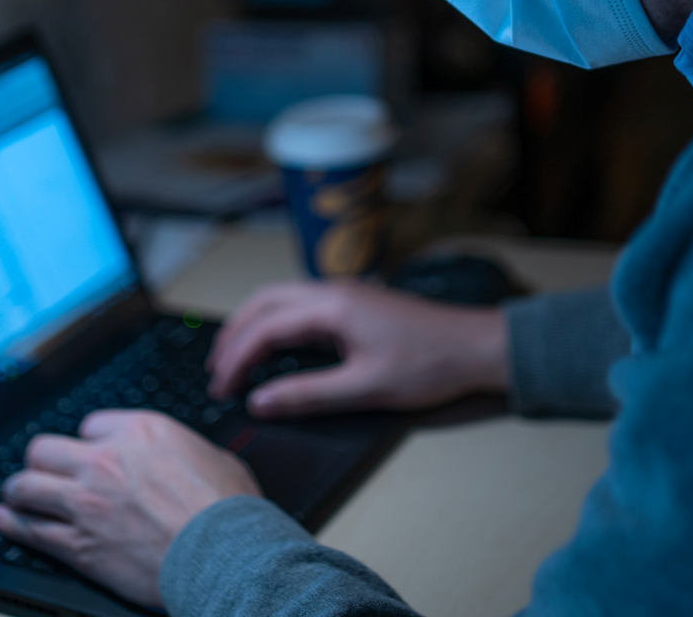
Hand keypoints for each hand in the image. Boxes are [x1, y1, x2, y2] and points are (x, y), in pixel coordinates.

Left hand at [0, 409, 260, 606]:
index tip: (89, 454)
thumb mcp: (213, 457)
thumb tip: (182, 456)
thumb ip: (182, 450)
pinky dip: (10, 523)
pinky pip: (29, 529)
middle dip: (43, 460)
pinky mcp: (77, 544)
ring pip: (26, 485)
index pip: (90, 426)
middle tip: (44, 470)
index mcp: (139, 432)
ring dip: (19, 489)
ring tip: (16, 493)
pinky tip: (1, 518)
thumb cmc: (228, 512)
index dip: (89, 442)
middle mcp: (104, 461)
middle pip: (45, 449)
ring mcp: (85, 503)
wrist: (224, 556)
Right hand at [206, 279, 509, 418]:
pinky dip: (275, 323)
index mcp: (331, 307)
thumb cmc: (430, 364)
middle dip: (234, 334)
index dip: (235, 359)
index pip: (264, 328)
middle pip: (263, 302)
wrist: (476, 347)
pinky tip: (275, 345)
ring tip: (235, 357)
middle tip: (217, 370)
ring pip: (280, 299)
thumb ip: (307, 395)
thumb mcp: (365, 388)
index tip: (221, 388)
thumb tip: (261, 401)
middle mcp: (332, 291)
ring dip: (253, 325)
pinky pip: (301, 306)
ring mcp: (344, 294)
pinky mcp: (354, 304)